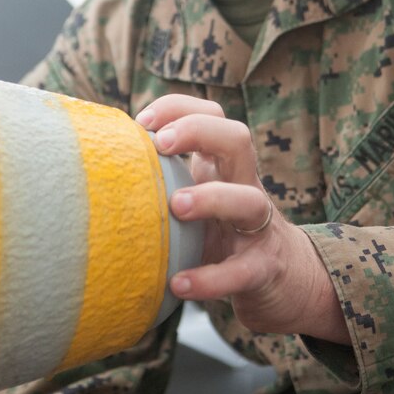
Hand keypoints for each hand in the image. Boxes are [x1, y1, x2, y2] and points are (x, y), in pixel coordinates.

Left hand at [136, 95, 349, 343]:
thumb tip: (104, 170)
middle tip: (161, 144)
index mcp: (224, 168)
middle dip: (199, 131)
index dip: (180, 108)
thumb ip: (167, 184)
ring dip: (212, 197)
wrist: (288, 282)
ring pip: (248, 200)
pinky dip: (210, 278)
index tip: (142, 122)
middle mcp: (245, 187)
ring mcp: (258, 228)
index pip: (213, 115)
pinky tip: (179, 284)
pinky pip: (240, 271)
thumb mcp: (201, 202)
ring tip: (177, 206)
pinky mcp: (263, 269)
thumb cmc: (226, 236)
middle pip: (238, 138)